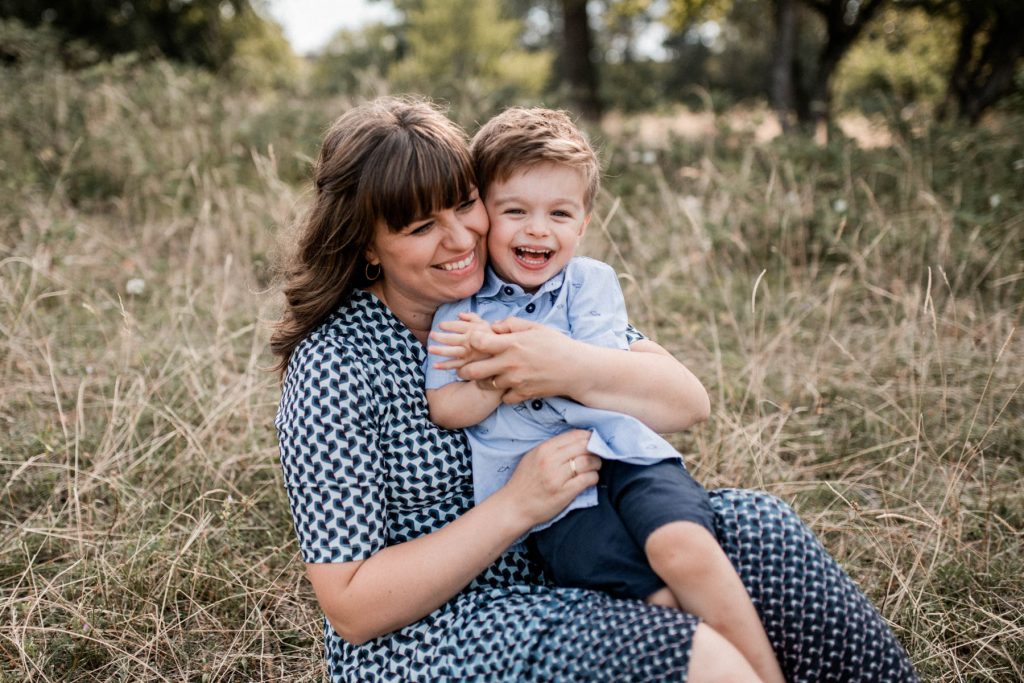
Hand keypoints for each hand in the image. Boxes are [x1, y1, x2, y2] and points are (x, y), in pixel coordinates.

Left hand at [428, 312, 495, 371]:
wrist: (505, 355)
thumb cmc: (494, 337)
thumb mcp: (486, 324)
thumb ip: (473, 318)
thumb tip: (459, 315)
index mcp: (475, 330)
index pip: (459, 326)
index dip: (449, 325)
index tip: (440, 325)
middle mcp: (471, 342)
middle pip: (453, 339)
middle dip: (441, 337)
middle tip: (432, 335)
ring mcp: (469, 354)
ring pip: (453, 352)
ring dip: (440, 351)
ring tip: (430, 349)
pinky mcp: (469, 364)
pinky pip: (456, 365)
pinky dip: (445, 366)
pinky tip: (435, 365)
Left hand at [456, 317, 589, 402]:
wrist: (577, 369)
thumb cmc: (557, 345)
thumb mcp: (535, 327)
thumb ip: (511, 324)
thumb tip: (492, 327)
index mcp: (512, 344)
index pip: (477, 342)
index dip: (472, 341)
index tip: (475, 342)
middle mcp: (510, 364)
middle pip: (473, 371)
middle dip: (465, 369)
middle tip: (467, 367)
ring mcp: (515, 381)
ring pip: (486, 386)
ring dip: (483, 381)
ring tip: (488, 376)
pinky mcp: (523, 394)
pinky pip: (503, 398)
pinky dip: (503, 393)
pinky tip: (508, 386)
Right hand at [496, 430, 600, 527]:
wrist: (514, 506)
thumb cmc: (525, 481)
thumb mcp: (533, 457)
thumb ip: (553, 447)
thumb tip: (578, 440)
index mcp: (544, 449)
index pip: (575, 435)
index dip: (589, 437)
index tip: (593, 442)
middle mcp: (550, 460)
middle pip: (584, 446)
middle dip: (595, 449)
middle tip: (597, 455)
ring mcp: (557, 477)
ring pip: (588, 461)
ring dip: (596, 463)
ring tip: (594, 467)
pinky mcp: (564, 492)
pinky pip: (587, 479)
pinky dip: (594, 477)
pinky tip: (590, 479)